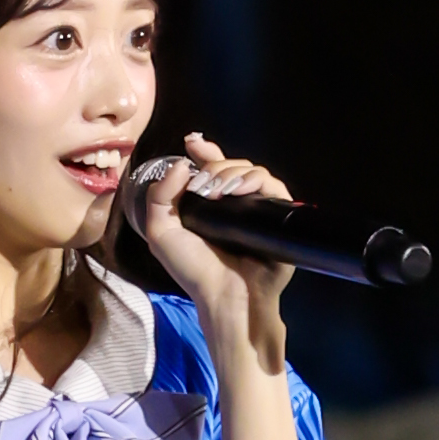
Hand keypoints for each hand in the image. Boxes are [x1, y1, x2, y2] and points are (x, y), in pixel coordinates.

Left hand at [135, 132, 295, 373]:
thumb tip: (182, 164)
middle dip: (215, 167)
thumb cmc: (194, 271)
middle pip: (232, 166)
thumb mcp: (161, 233)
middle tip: (204, 186)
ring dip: (233, 172)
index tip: (192, 143)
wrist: (225, 297)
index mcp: (210, 207)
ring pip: (252, 171)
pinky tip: (239, 190)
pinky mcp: (278, 216)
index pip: (212, 169)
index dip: (204, 152)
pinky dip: (256, 180)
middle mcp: (235, 205)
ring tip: (219, 191)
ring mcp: (257, 210)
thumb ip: (160, 197)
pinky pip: (273, 185)